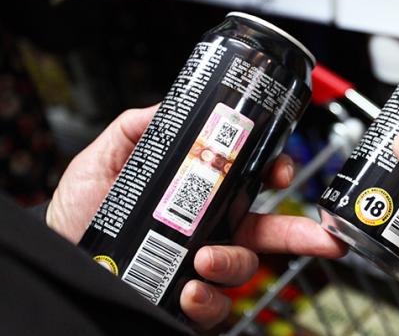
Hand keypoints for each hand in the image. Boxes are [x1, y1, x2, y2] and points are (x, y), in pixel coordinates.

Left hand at [48, 105, 343, 329]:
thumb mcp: (106, 158)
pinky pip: (213, 307)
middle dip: (303, 234)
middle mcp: (209, 232)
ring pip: (243, 270)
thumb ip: (137, 128)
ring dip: (234, 266)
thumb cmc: (81, 209)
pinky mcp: (186, 300)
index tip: (283, 168)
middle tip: (325, 238)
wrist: (57, 251)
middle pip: (267, 232)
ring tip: (205, 259)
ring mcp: (200, 267)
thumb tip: (167, 105)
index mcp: (200, 197)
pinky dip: (208, 300)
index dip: (275, 176)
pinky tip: (189, 288)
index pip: (250, 186)